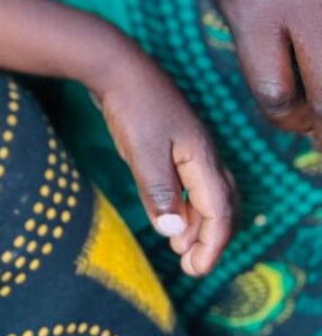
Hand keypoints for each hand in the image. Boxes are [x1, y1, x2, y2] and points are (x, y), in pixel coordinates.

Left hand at [85, 53, 235, 276]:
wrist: (115, 65)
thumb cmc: (131, 106)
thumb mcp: (142, 152)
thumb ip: (158, 192)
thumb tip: (172, 232)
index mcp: (203, 158)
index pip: (219, 212)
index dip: (211, 245)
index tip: (195, 270)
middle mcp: (203, 154)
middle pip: (221, 206)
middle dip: (210, 239)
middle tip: (191, 266)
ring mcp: (188, 147)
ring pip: (205, 195)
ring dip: (196, 224)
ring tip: (180, 248)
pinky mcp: (170, 142)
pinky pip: (188, 183)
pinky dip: (183, 205)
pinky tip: (167, 216)